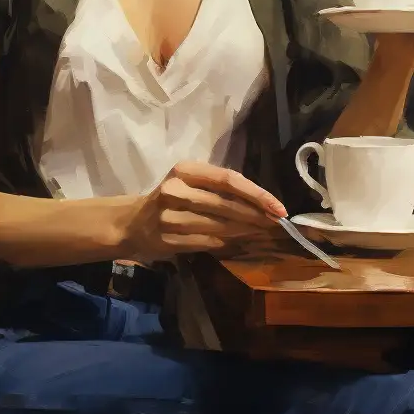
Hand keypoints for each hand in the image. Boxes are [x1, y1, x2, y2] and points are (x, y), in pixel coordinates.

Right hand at [118, 161, 288, 259]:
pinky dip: (228, 244)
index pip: (229, 179)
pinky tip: (240, 243)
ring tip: (263, 233)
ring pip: (220, 225)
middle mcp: (175, 189)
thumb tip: (266, 207)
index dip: (258, 195)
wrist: (134, 222)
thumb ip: (223, 191)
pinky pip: (208, 242)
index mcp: (185, 170)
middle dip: (257, 216)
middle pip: (227, 203)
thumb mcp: (192, 185)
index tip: (279, 209)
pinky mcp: (168, 238)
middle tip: (277, 225)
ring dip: (246, 232)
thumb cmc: (173, 201)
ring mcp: (169, 215)